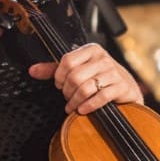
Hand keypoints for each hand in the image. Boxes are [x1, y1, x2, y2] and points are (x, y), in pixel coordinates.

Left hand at [28, 43, 143, 114]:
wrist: (127, 89)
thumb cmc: (99, 79)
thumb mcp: (78, 70)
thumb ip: (54, 70)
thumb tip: (32, 70)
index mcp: (91, 50)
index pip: (67, 60)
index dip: (59, 76)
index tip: (60, 85)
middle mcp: (103, 58)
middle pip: (74, 76)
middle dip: (67, 92)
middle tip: (67, 99)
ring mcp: (113, 72)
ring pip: (85, 88)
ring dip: (75, 101)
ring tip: (73, 107)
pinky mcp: (121, 86)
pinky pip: (100, 97)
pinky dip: (88, 106)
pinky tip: (83, 110)